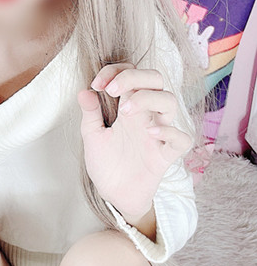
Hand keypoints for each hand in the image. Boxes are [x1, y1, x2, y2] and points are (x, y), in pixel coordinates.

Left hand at [78, 63, 192, 220]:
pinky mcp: (165, 156)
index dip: (116, 71)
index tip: (97, 84)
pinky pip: (181, 139)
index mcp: (127, 107)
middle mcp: (145, 115)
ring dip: (148, 98)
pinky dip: (169, 132)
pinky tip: (150, 134)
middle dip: (135, 76)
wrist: (114, 195)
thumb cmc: (106, 163)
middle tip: (112, 90)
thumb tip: (83, 92)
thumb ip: (90, 114)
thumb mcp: (92, 136)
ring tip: (125, 111)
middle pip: (155, 79)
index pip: (132, 73)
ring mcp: (157, 133)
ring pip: (170, 101)